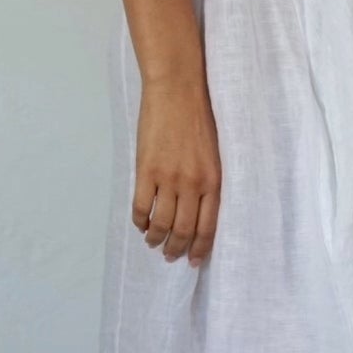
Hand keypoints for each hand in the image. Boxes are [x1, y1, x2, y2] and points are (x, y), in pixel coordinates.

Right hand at [133, 77, 221, 265]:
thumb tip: (197, 208)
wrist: (177, 92)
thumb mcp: (214, 155)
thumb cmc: (199, 119)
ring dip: (156, 238)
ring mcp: (167, 179)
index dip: (200, 249)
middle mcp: (192, 185)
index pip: (208, 227)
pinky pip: (140, 206)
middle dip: (176, 249)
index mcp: (213, 182)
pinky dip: (139, 221)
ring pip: (161, 223)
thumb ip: (207, 182)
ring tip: (153, 243)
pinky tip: (140, 224)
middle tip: (170, 256)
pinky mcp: (146, 171)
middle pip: (183, 231)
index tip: (194, 261)